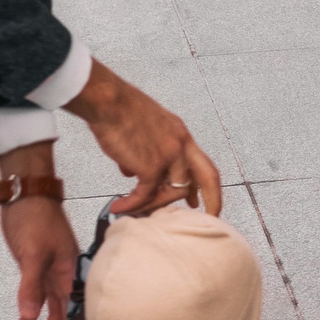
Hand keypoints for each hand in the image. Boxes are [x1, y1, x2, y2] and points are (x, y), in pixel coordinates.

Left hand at [0, 142, 79, 319]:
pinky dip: (29, 306)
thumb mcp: (33, 253)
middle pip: (59, 309)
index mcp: (69, 271)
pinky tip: (21, 319)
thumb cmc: (35, 219)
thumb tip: (30, 315)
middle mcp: (63, 274)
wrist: (26, 194)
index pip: (67, 308)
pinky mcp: (36, 265)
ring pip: (48, 302)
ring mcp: (50, 270)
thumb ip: (31, 285)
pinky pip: (37, 292)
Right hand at [63, 58, 224, 217]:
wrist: (108, 101)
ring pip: (172, 192)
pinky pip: (145, 194)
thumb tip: (133, 172)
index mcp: (181, 135)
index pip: (203, 164)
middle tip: (198, 218)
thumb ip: (145, 151)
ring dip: (152, 205)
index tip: (200, 202)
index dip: (206, 186)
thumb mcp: (144, 128)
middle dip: (210, 202)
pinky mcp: (151, 166)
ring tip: (133, 210)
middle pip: (205, 179)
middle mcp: (181, 145)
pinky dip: (132, 205)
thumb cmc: (119, 109)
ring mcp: (169, 156)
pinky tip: (119, 207)